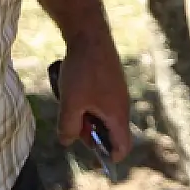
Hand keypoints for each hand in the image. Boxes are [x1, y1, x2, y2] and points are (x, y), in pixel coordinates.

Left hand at [56, 37, 131, 162]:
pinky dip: (87, 100)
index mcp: (117, 114)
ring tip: (70, 101)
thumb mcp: (70, 104)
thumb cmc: (83, 70)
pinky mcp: (110, 79)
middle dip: (90, 132)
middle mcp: (121, 104)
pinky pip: (100, 99)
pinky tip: (72, 87)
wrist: (89, 33)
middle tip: (72, 122)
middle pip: (110, 132)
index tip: (90, 151)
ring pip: (102, 114)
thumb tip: (67, 140)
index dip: (108, 156)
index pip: (122, 147)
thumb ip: (68, 128)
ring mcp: (117, 90)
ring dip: (85, 114)